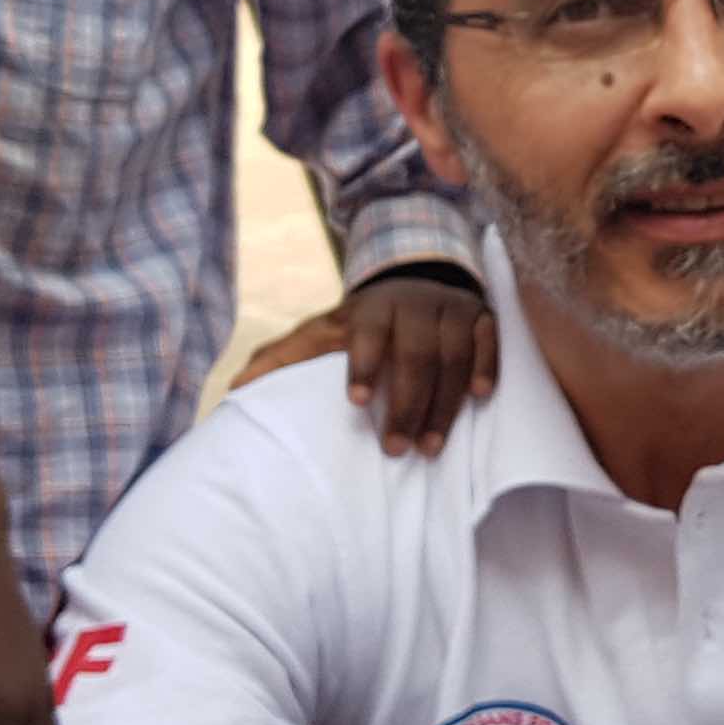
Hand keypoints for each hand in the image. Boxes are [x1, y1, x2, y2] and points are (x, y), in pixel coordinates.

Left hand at [276, 268, 499, 458]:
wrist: (415, 275)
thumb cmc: (361, 321)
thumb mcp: (321, 330)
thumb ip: (281, 357)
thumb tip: (234, 389)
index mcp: (372, 307)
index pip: (370, 334)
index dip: (365, 365)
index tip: (356, 402)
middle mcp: (415, 304)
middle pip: (416, 355)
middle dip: (407, 404)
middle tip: (396, 450)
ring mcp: (452, 309)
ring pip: (453, 355)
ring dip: (444, 404)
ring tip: (431, 447)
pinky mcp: (482, 317)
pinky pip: (489, 342)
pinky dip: (485, 368)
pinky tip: (479, 398)